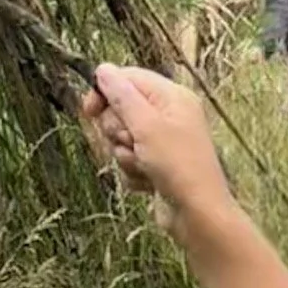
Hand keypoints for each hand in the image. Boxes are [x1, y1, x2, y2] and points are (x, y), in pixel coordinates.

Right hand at [79, 63, 232, 237]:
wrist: (198, 217)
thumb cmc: (178, 167)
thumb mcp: (146, 124)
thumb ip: (122, 95)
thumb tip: (103, 70)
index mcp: (172, 97)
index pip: (128, 78)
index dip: (105, 92)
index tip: (89, 110)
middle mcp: (169, 116)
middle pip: (121, 109)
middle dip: (118, 130)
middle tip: (132, 143)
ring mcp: (163, 143)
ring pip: (122, 139)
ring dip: (125, 155)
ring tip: (144, 166)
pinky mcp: (158, 167)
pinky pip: (130, 162)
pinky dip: (133, 173)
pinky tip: (149, 183)